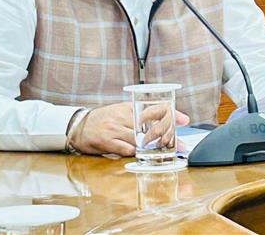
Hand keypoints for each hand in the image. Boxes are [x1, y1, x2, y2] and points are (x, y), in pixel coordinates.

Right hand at [70, 102, 189, 155]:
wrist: (80, 125)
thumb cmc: (103, 119)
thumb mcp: (121, 111)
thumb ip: (138, 115)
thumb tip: (161, 120)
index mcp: (128, 107)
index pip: (153, 109)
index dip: (170, 114)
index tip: (184, 120)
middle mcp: (123, 117)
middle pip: (149, 126)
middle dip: (167, 136)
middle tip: (179, 144)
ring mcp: (115, 129)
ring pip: (139, 138)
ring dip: (154, 147)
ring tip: (166, 152)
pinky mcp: (107, 141)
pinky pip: (125, 149)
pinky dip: (135, 153)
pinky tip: (142, 155)